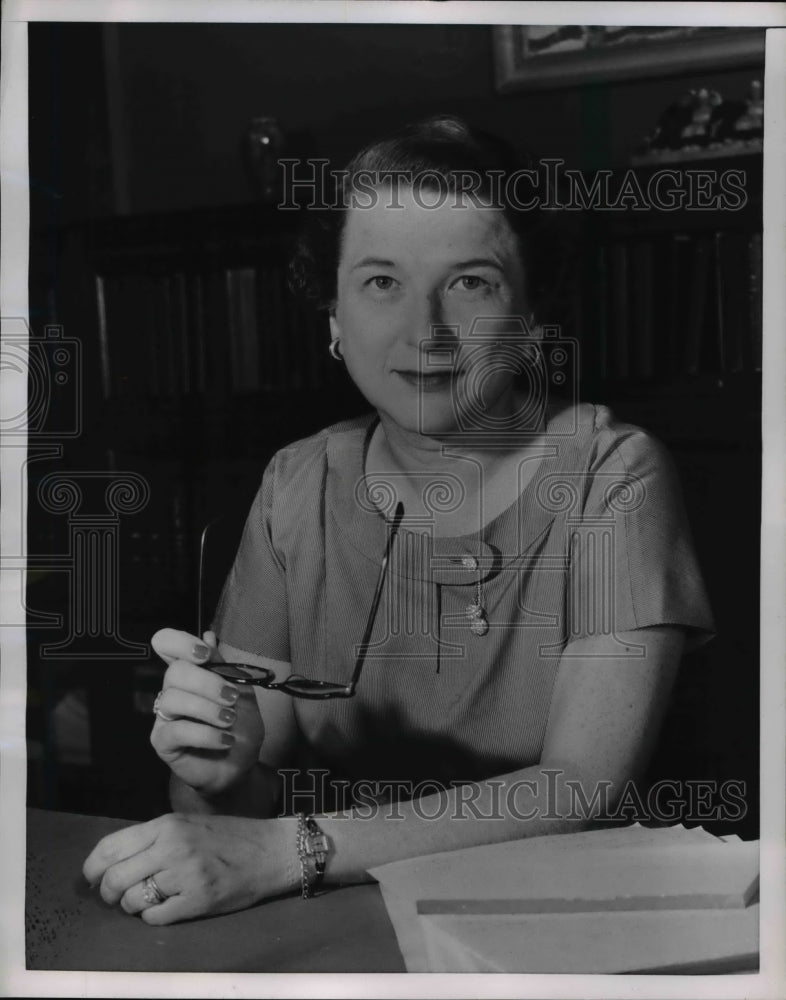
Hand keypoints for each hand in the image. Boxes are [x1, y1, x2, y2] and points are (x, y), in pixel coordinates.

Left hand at [82, 812, 296, 924]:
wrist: (271, 850)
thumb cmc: (228, 837)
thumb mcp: (187, 825)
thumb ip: (153, 839)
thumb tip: (111, 862)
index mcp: (166, 824)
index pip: (110, 848)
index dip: (92, 868)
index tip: (91, 878)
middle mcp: (172, 847)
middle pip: (114, 879)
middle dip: (108, 893)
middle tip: (117, 896)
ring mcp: (186, 874)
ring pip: (132, 901)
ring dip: (133, 906)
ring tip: (148, 900)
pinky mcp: (199, 900)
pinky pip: (156, 917)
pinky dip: (154, 916)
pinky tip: (168, 907)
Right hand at [151, 628, 264, 797]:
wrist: (242, 764)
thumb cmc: (240, 725)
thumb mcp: (241, 691)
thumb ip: (224, 666)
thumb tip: (208, 634)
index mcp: (191, 672)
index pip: (166, 643)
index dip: (180, 642)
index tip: (205, 655)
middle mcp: (173, 689)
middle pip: (175, 672)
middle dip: (208, 683)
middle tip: (232, 698)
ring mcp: (165, 715)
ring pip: (173, 699)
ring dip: (208, 709)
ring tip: (230, 722)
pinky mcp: (163, 742)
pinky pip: (177, 730)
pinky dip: (206, 734)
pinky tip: (225, 740)